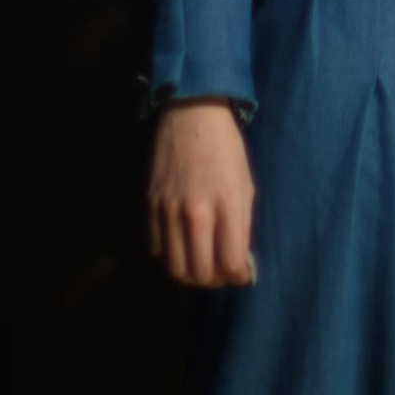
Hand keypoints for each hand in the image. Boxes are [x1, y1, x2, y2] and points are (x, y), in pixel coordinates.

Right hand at [147, 101, 256, 288]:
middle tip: (220, 273)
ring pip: (174, 268)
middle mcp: (194, 213)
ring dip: (190, 274)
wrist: (192, 113)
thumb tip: (239, 262)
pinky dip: (170, 254)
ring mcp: (168, 210)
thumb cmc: (226, 148)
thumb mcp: (245, 185)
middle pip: (199, 274)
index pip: (231, 264)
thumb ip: (242, 226)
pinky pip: (156, 248)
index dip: (238, 277)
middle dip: (214, 281)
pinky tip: (181, 243)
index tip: (241, 274)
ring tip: (200, 264)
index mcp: (226, 206)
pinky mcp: (149, 204)